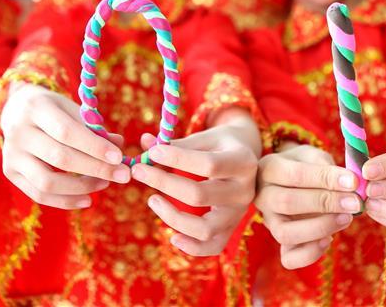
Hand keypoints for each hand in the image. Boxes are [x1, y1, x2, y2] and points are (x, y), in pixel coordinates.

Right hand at [0, 83, 128, 208]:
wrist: (17, 109)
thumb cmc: (54, 109)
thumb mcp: (72, 108)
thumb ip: (94, 127)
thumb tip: (119, 145)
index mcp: (36, 108)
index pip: (66, 132)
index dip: (94, 147)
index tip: (119, 157)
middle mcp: (19, 132)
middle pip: (60, 158)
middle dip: (96, 169)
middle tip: (123, 175)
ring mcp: (11, 154)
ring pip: (47, 182)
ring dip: (82, 187)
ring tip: (105, 184)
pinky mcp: (10, 172)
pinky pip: (39, 194)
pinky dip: (66, 201)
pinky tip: (87, 199)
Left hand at [131, 117, 257, 256]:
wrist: (246, 160)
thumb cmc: (221, 145)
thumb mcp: (206, 138)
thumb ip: (177, 143)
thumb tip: (144, 142)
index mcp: (243, 162)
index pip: (208, 164)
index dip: (177, 158)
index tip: (153, 152)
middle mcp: (244, 191)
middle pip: (200, 195)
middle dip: (164, 183)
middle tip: (139, 171)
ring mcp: (238, 214)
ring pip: (205, 229)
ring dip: (172, 217)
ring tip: (152, 199)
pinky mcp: (231, 229)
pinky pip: (213, 247)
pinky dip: (192, 247)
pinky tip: (171, 236)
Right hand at [255, 143, 362, 268]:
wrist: (292, 181)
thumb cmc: (305, 165)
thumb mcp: (312, 155)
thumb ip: (325, 165)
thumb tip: (349, 181)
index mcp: (269, 169)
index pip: (295, 174)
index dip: (325, 178)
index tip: (353, 181)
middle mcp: (263, 196)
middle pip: (288, 203)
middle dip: (326, 203)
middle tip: (354, 202)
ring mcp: (269, 222)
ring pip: (285, 233)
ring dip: (320, 228)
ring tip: (346, 218)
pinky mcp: (280, 242)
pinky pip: (289, 258)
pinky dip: (311, 253)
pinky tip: (330, 239)